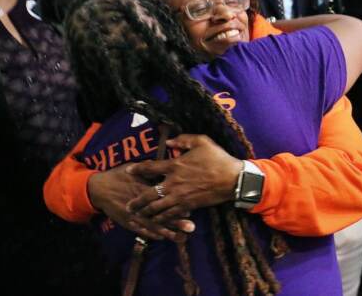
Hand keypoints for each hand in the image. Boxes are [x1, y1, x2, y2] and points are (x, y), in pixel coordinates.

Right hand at [87, 166, 193, 240]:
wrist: (99, 189)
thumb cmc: (119, 175)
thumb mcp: (134, 169)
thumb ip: (150, 169)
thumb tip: (166, 164)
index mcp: (143, 190)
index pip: (162, 200)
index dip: (176, 205)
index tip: (190, 210)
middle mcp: (140, 206)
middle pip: (161, 215)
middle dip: (176, 222)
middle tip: (191, 228)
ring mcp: (133, 216)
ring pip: (153, 226)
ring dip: (168, 233)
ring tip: (181, 238)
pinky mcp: (127, 222)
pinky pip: (141, 231)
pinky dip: (152, 235)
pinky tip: (163, 238)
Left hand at [125, 134, 242, 221]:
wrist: (233, 179)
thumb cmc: (218, 158)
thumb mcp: (202, 142)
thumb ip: (183, 140)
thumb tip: (169, 143)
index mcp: (175, 166)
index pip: (150, 168)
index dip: (138, 169)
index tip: (128, 171)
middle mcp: (173, 183)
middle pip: (149, 194)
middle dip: (137, 201)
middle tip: (129, 205)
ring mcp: (180, 196)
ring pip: (157, 208)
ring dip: (146, 212)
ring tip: (138, 216)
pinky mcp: (189, 206)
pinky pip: (171, 214)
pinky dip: (162, 219)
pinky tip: (157, 221)